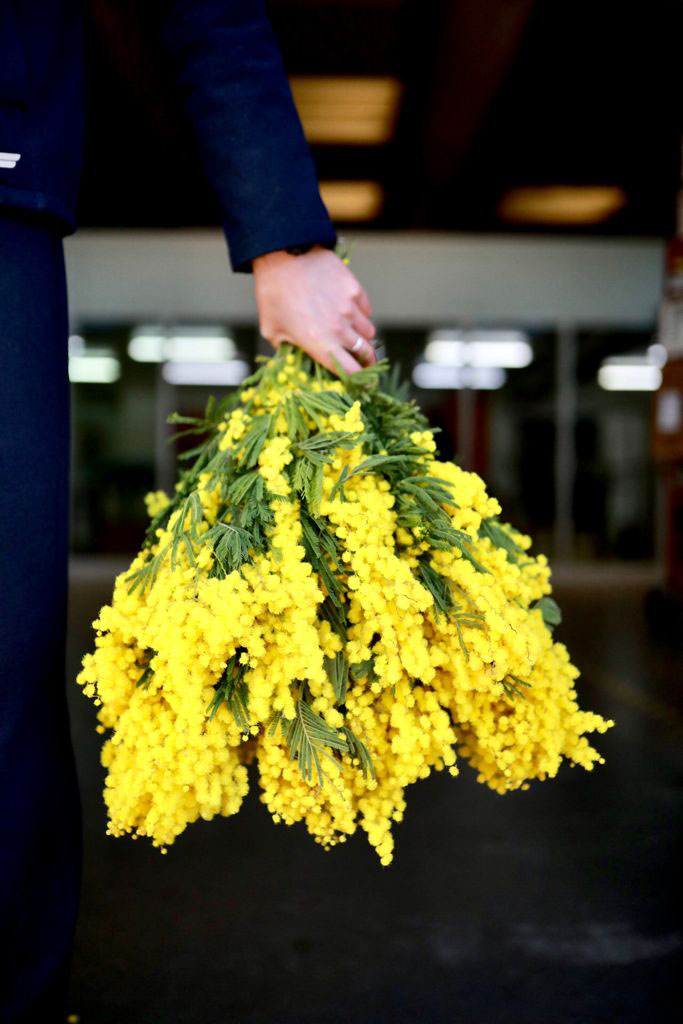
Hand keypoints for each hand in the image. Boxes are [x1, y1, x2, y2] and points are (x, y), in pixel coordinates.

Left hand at [252, 245, 376, 373]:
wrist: (283, 255)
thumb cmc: (273, 294)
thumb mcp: (272, 330)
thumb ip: (288, 349)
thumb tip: (295, 359)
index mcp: (320, 344)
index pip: (351, 372)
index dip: (360, 382)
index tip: (362, 385)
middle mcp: (340, 329)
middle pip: (366, 355)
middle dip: (366, 362)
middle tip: (362, 363)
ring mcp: (350, 309)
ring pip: (369, 332)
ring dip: (362, 337)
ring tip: (351, 334)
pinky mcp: (355, 290)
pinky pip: (367, 310)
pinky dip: (361, 315)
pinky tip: (348, 311)